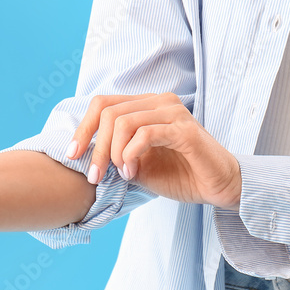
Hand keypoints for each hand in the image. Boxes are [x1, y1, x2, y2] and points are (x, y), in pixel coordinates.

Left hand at [66, 92, 242, 208]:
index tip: (72, 155)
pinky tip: (132, 173)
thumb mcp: (138, 166)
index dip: (83, 129)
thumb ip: (115, 155)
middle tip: (94, 176)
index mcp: (147, 106)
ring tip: (121, 175)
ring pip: (123, 121)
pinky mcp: (183, 129)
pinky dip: (130, 155)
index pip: (103, 104)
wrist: (217, 187)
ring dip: (113, 154)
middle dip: (95, 147)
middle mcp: (159, 102)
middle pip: (108, 112)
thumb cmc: (181, 175)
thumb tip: (85, 156)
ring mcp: (173, 112)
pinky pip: (145, 134)